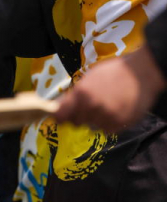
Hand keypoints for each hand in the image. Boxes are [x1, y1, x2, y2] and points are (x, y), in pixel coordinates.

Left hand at [52, 48, 166, 132]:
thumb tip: (60, 105)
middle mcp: (91, 107)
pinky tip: (117, 109)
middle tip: (92, 105)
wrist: (142, 73)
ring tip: (109, 104)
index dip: (60, 116)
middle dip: (80, 116)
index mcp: (81, 94)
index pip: (60, 115)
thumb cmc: (115, 72)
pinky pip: (107, 129)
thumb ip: (75, 93)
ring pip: (92, 126)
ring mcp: (105, 117)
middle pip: (76, 122)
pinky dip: (110, 122)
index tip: (61, 117)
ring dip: (97, 119)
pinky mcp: (118, 125)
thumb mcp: (90, 77)